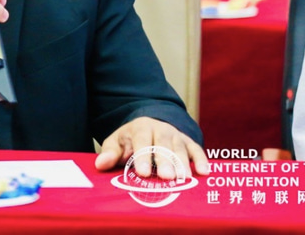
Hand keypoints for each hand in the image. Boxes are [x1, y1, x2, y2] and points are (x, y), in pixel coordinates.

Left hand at [94, 117, 208, 177]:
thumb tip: (100, 164)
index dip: (142, 157)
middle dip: (165, 160)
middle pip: (164, 144)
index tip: (143, 173)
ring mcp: (177, 135)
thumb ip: (110, 153)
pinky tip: (204, 172)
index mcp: (141, 128)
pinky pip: (196, 150)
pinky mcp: (188, 142)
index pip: (142, 142)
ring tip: (183, 179)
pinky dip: (201, 160)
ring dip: (183, 163)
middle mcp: (161, 129)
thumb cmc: (130, 140)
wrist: (148, 126)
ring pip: (180, 148)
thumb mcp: (117, 143)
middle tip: (166, 177)